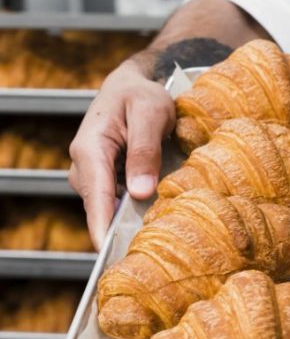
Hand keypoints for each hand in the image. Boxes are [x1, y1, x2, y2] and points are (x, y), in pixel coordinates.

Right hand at [69, 57, 175, 248]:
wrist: (133, 87)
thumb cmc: (142, 96)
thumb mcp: (151, 114)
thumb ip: (145, 151)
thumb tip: (141, 192)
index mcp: (91, 148)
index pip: (95, 194)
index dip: (101, 224)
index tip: (107, 249)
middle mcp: (84, 165)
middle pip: (99, 206)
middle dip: (118, 229)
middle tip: (144, 251)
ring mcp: (93, 174)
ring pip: (108, 206)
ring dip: (128, 221)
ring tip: (155, 237)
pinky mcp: (105, 179)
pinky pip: (116, 202)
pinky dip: (132, 211)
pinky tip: (154, 218)